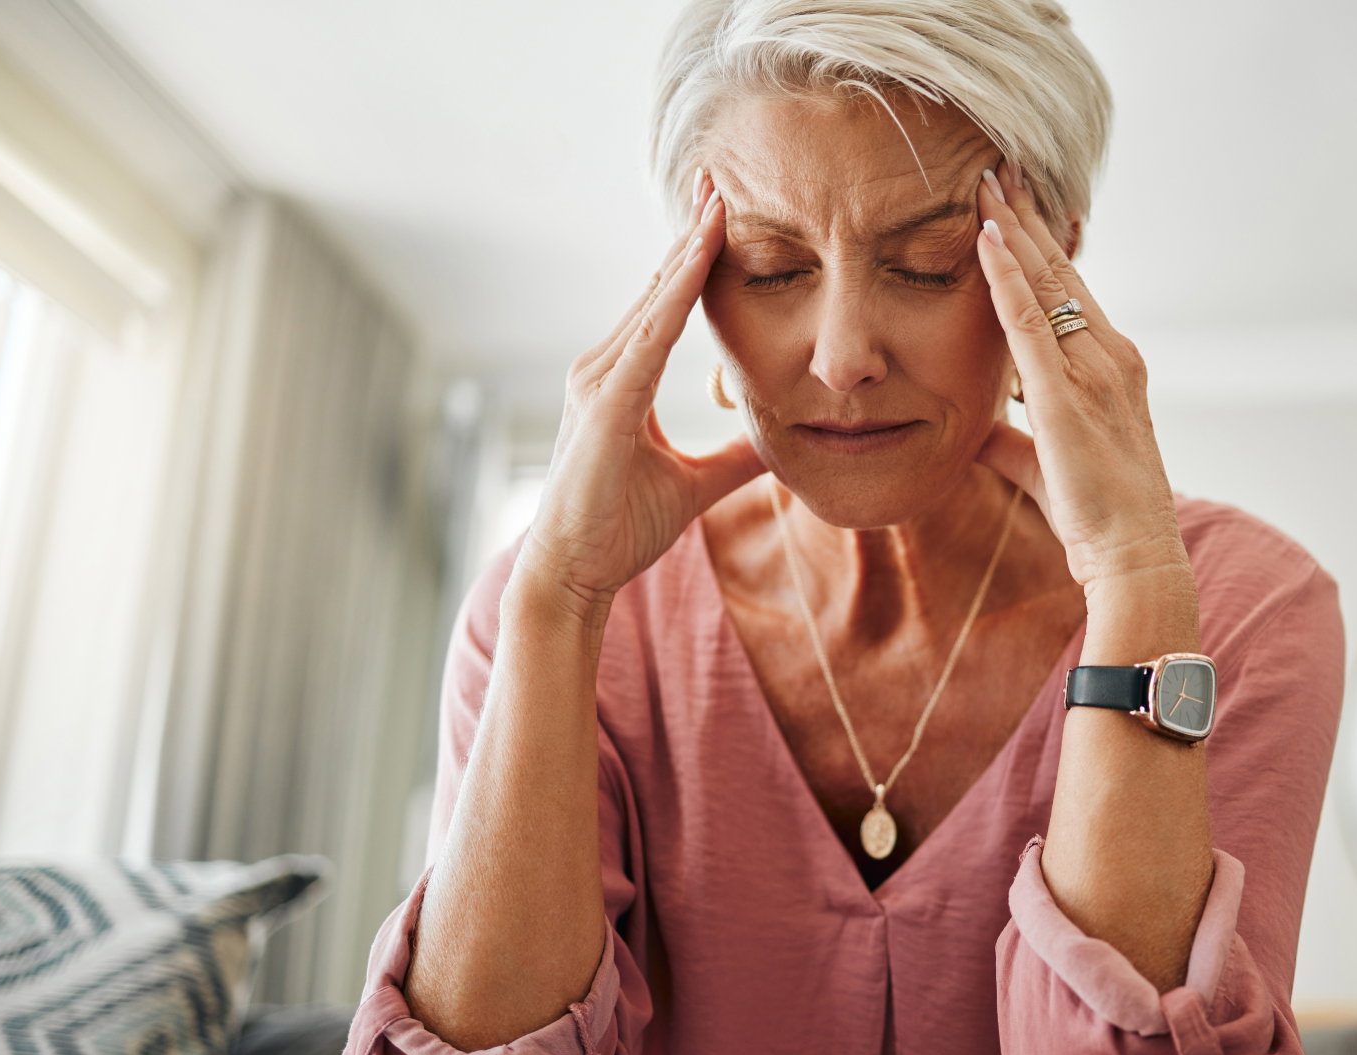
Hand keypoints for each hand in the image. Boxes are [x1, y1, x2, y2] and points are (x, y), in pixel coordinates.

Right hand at [512, 170, 761, 624]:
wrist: (574, 574)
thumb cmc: (619, 529)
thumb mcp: (694, 485)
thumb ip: (734, 459)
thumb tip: (782, 443)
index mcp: (623, 380)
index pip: (667, 305)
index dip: (695, 258)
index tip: (722, 211)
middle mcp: (603, 367)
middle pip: (658, 287)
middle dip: (690, 233)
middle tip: (720, 178)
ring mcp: (599, 381)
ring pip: (655, 302)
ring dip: (688, 250)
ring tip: (718, 201)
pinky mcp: (607, 404)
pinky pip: (650, 338)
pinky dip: (676, 296)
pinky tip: (700, 261)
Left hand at [971, 160, 1188, 596]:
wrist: (1134, 555)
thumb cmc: (1098, 518)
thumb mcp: (1045, 466)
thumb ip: (1012, 441)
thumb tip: (975, 432)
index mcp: (1113, 367)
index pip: (1069, 292)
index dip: (1040, 247)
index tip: (1014, 206)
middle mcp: (1111, 355)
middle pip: (1062, 270)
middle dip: (1028, 216)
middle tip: (999, 166)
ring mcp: (1093, 369)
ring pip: (1047, 281)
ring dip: (1014, 227)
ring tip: (986, 180)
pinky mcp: (1065, 393)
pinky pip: (1029, 319)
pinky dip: (1006, 274)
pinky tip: (986, 239)